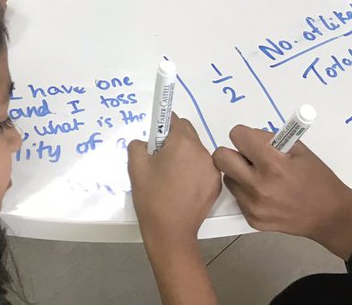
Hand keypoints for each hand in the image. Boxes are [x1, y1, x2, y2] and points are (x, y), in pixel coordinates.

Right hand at [128, 117, 220, 244]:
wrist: (170, 231)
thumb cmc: (151, 197)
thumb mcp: (135, 166)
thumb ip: (138, 144)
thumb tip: (148, 142)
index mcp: (182, 143)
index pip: (173, 120)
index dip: (162, 127)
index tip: (154, 140)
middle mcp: (201, 151)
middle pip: (187, 132)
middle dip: (173, 139)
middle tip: (160, 159)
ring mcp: (212, 168)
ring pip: (196, 150)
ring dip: (185, 154)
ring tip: (172, 176)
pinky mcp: (216, 184)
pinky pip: (204, 166)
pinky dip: (194, 169)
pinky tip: (182, 186)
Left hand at [213, 125, 351, 257]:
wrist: (330, 216)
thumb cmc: (318, 179)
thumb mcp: (299, 150)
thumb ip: (271, 141)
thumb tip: (249, 136)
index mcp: (273, 163)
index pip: (237, 136)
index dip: (245, 136)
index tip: (254, 142)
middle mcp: (259, 185)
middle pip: (221, 157)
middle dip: (234, 153)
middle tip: (250, 157)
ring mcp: (254, 205)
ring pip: (228, 177)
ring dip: (239, 173)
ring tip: (261, 177)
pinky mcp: (252, 219)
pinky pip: (237, 196)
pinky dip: (246, 191)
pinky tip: (266, 194)